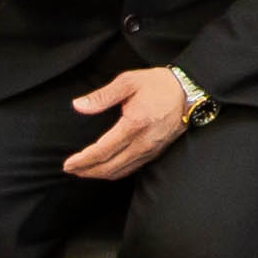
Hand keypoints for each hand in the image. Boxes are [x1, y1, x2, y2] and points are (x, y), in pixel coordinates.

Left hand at [60, 65, 200, 181]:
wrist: (190, 92)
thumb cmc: (158, 84)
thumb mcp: (128, 82)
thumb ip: (102, 96)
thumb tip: (78, 106)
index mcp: (133, 125)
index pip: (102, 151)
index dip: (83, 160)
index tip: (68, 164)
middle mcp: (142, 143)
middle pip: (109, 167)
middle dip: (87, 171)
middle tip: (70, 170)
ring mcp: (151, 150)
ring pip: (120, 172)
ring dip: (99, 175)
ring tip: (83, 171)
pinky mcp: (156, 153)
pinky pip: (131, 169)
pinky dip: (115, 173)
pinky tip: (106, 169)